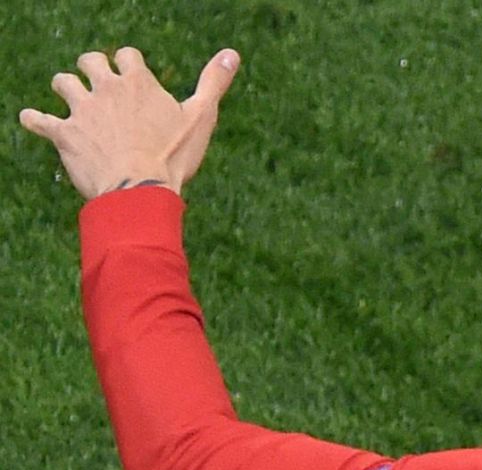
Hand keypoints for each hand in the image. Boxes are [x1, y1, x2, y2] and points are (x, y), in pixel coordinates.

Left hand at [19, 47, 239, 198]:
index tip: (131, 72)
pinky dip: (34, 120)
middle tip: (97, 80)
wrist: (139, 188)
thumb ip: (214, 83)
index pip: (127, 55)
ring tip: (72, 97)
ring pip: (63, 83)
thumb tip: (232, 54)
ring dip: (66, 87)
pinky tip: (34, 120)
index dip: (129, 62)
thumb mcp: (201, 118)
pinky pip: (38, 120)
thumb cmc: (173, 155)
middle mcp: (107, 89)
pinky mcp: (64, 134)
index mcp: (139, 83)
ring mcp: (82, 110)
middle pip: (90, 61)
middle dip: (92, 67)